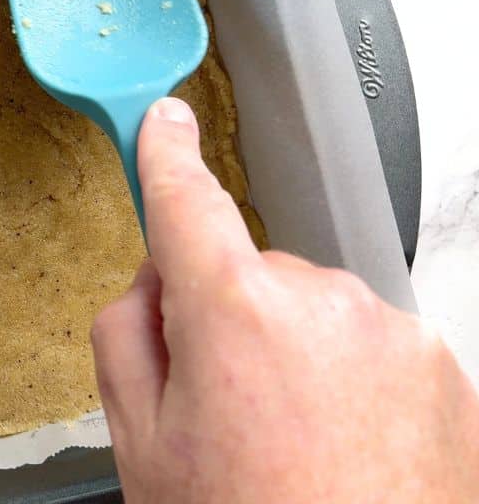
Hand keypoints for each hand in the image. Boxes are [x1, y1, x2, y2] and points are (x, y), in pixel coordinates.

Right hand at [92, 98, 478, 502]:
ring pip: (311, 308)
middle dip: (227, 316)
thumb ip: (126, 334)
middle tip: (221, 407)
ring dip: (290, 349)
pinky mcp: (440, 366)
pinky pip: (365, 342)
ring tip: (288, 441)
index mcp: (237, 314)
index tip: (164, 121)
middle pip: (250, 273)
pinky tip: (335, 446)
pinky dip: (343, 377)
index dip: (167, 154)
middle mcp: (325, 303)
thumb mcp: (139, 443)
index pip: (188, 203)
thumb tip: (156, 284)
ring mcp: (392, 334)